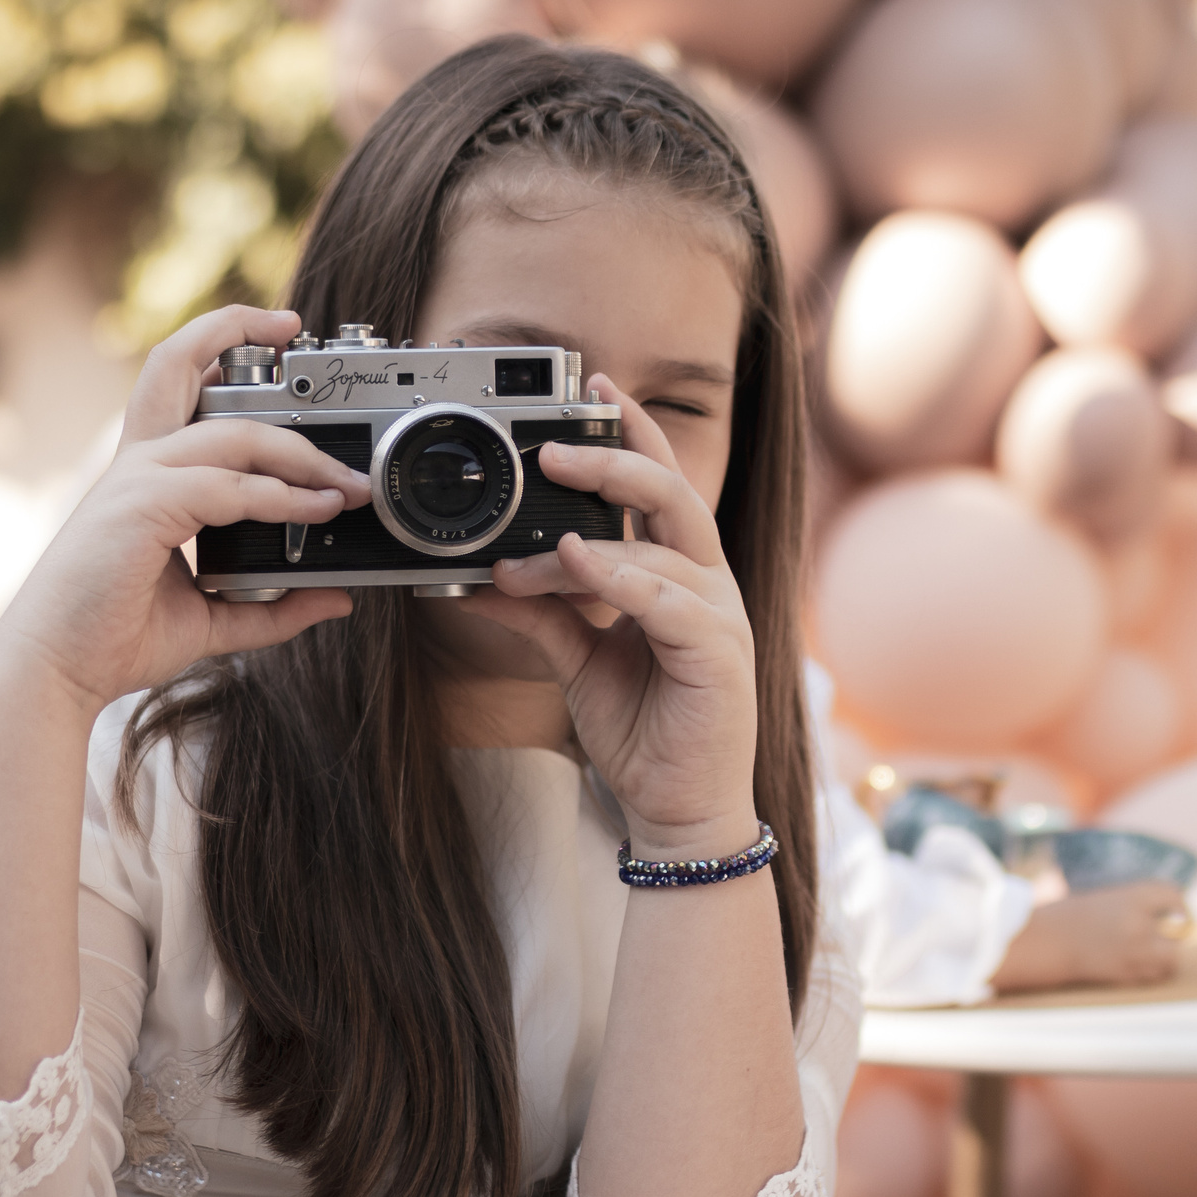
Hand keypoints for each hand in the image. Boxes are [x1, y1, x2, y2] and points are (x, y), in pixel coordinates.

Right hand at [0, 306, 373, 715]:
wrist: (56, 672)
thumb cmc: (112, 639)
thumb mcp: (212, 619)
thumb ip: (273, 607)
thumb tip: (336, 598)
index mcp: (145, 475)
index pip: (178, 386)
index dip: (221, 348)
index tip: (276, 337)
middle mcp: (137, 464)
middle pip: (181, 364)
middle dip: (237, 329)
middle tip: (298, 327)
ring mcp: (136, 479)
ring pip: (230, 432)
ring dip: (299, 450)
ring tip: (346, 482)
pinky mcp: (141, 507)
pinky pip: (227, 486)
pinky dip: (280, 496)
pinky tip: (316, 509)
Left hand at [453, 377, 759, 856]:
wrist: (678, 809)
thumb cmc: (643, 731)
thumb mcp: (576, 658)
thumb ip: (538, 611)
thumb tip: (476, 579)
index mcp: (679, 574)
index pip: (660, 485)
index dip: (631, 432)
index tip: (591, 388)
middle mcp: (707, 583)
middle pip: (672, 494)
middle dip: (613, 457)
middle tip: (550, 445)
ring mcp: (720, 616)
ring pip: (662, 545)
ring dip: (585, 541)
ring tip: (526, 549)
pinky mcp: (719, 654)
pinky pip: (669, 600)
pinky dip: (621, 577)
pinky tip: (579, 564)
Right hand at [993, 881, 1185, 991]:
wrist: (1048, 941)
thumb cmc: (1076, 916)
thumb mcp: (1111, 898)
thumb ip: (1144, 903)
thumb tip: (1181, 919)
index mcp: (1133, 895)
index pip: (1173, 896)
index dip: (1180, 905)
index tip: (1177, 911)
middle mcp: (1137, 921)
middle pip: (1181, 929)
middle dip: (1175, 933)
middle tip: (1165, 934)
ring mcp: (1134, 950)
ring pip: (1172, 957)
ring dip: (1166, 955)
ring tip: (1152, 952)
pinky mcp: (1127, 972)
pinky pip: (1155, 974)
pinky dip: (1152, 971)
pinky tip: (1137, 964)